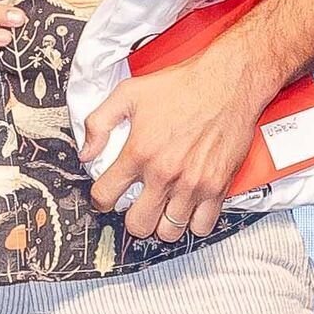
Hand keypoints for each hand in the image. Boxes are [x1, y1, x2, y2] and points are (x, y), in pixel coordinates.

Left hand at [80, 34, 277, 243]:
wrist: (227, 82)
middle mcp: (164, 174)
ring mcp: (192, 184)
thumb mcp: (128, 93)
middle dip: (132, 218)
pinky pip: (202, 227)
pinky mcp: (217, 187)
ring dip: (162, 223)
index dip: (100, 199)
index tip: (106, 196)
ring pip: (169, 231)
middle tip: (136, 205)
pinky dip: (193, 223)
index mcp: (139, 152)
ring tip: (163, 208)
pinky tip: (188, 208)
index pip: (105, 197)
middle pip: (137, 225)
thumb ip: (99, 123)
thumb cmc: (182, 85)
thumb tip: (86, 153)